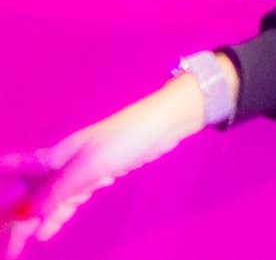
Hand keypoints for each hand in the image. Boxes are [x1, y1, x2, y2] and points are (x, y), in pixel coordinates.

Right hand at [2, 73, 206, 256]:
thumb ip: (59, 192)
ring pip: (46, 201)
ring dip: (32, 223)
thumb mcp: (88, 168)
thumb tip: (32, 216)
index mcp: (52, 157)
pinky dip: (55, 216)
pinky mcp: (95, 178)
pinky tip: (46, 232)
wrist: (160, 127)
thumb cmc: (123, 139)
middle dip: (14, 219)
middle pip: (29, 194)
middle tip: (8, 249)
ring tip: (16, 247)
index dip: (1, 178)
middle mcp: (59, 164)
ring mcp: (77, 172)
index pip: (16, 168)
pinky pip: (67, 201)